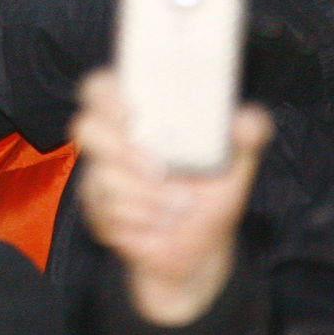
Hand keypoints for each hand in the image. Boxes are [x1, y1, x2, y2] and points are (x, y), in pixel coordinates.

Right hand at [73, 71, 270, 326]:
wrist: (201, 246)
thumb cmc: (210, 191)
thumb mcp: (236, 160)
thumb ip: (247, 133)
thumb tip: (246, 121)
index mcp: (142, 115)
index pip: (102, 88)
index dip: (107, 95)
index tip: (132, 112)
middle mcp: (114, 140)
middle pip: (86, 127)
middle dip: (122, 151)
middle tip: (157, 168)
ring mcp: (100, 175)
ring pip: (104, 178)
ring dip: (149, 198)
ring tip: (179, 205)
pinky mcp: (97, 210)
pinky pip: (108, 212)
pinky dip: (143, 220)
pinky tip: (161, 222)